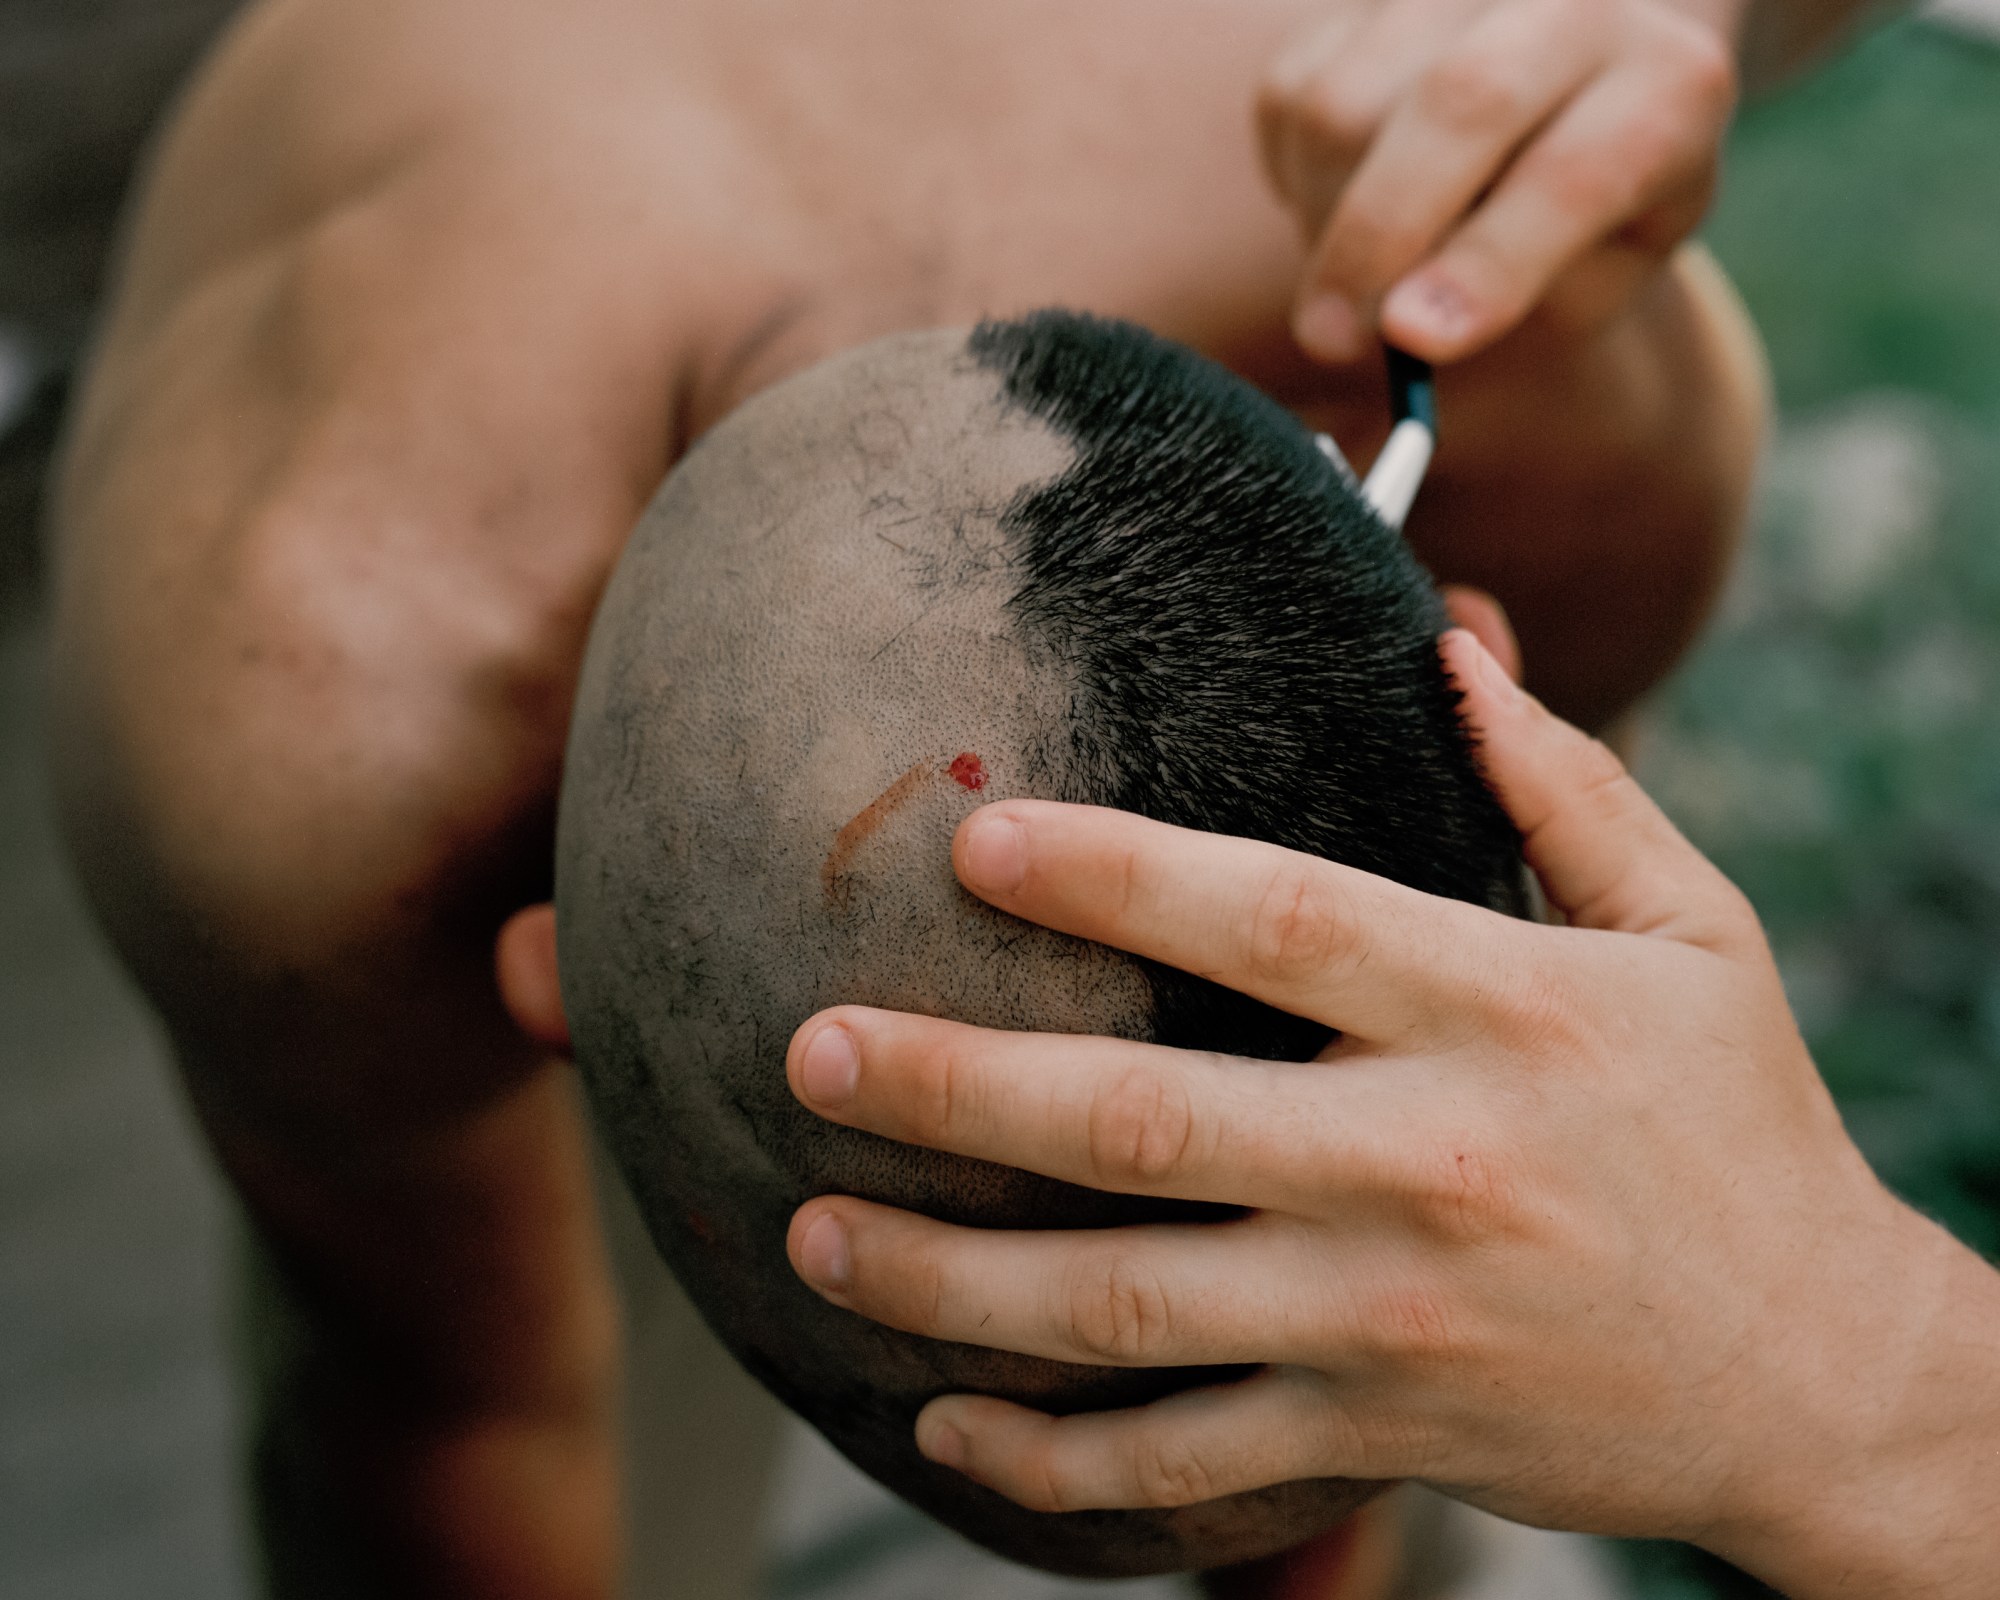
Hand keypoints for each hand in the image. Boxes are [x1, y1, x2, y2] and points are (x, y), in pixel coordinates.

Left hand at [785, 631, 1999, 1596]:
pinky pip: (1185, 1464)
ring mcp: (1392, 1320)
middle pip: (1149, 1127)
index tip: (974, 841)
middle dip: (958, 1092)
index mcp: (1500, 1010)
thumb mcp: (1694, 933)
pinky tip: (943, 1423)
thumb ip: (1566, 786)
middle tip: (812, 1054)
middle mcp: (1430, 1165)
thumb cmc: (1737, 1126)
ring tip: (816, 1237)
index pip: (1278, 919)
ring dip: (952, 1281)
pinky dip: (1053, 1457)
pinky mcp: (1379, 1434)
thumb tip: (1450, 646)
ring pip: (1128, 1308)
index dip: (1115, 878)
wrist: (1823, 1375)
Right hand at [1257, 0, 1740, 362]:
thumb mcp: (1600, 272)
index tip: (1416, 338)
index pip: (1577, 171)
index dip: (1492, 261)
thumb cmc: (1591, 208)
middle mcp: (1579, 2)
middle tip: (1333, 339)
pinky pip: (1292, 98)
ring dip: (1328, 218)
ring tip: (1368, 267)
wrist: (1579, 77)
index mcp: (1671, 85)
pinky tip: (1352, 195)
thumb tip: (1405, 326)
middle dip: (1378, 238)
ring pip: (1344, 106)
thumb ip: (1525, 302)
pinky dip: (1301, 178)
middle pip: (1459, 106)